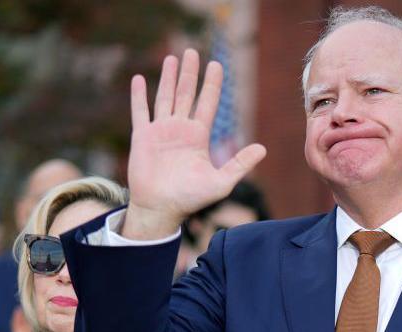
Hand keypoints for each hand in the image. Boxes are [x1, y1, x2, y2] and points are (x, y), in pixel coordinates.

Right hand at [124, 49, 266, 238]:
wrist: (161, 209)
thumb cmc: (191, 199)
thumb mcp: (221, 182)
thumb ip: (240, 164)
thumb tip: (263, 149)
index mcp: (198, 137)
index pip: (208, 104)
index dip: (212, 84)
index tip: (216, 65)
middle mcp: (180, 130)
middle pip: (186, 94)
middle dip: (189, 73)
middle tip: (192, 51)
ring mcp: (160, 132)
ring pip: (164, 97)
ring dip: (167, 77)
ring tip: (171, 57)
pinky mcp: (142, 137)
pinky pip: (140, 112)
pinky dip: (139, 96)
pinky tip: (139, 79)